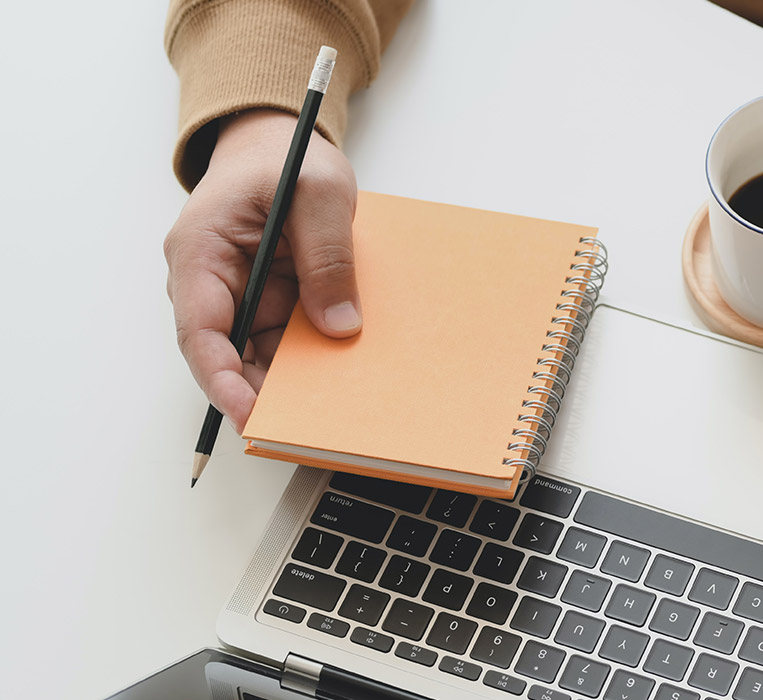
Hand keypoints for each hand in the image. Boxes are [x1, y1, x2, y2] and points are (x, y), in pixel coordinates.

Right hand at [164, 109, 361, 431]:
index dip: (221, 380)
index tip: (249, 413)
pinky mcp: (267, 303)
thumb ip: (327, 254)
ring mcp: (240, 297)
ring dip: (292, 381)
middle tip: (307, 424)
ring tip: (332, 408)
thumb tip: (338, 325)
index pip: (200, 331)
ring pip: (258, 357)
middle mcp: (211, 283)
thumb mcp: (320, 191)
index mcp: (201, 252)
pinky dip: (309, 361)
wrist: (281, 145)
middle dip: (265, 392)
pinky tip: (341, 377)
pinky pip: (284, 343)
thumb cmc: (288, 156)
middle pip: (229, 356)